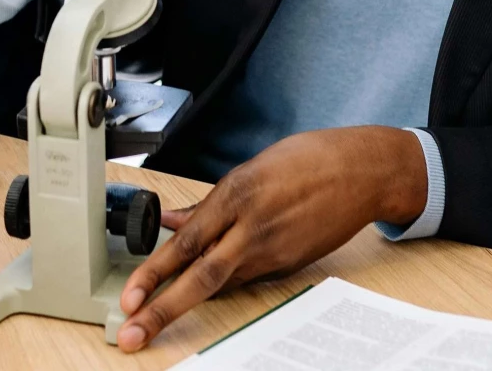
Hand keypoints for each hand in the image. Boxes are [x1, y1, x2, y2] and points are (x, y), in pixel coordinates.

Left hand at [115, 127, 427, 351]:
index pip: (188, 241)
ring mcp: (273, 252)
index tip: (130, 295)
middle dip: (163, 309)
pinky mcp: (288, 266)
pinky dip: (222, 284)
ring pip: (222, 283)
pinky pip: (246, 279)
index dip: (155, 271)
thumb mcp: (252, 168)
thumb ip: (210, 202)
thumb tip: (172, 220)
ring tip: (152, 317)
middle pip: (202, 277)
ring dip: (187, 300)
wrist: (361, 171)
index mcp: (239, 193)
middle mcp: (253, 228)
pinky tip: (202, 288)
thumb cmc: (307, 159)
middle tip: (131, 332)